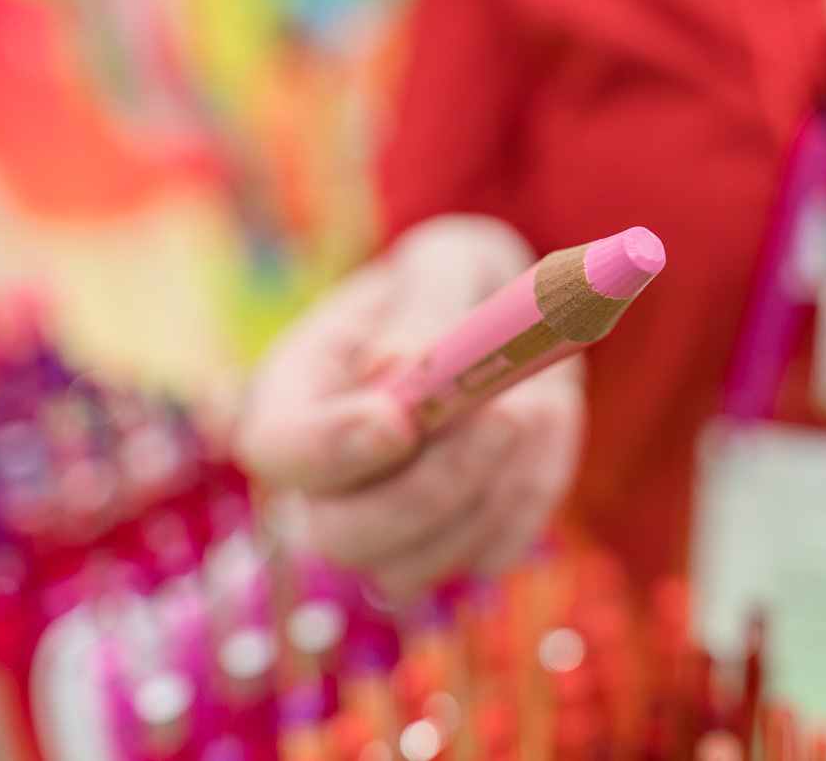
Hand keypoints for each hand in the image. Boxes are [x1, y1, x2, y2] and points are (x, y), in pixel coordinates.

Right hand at [235, 215, 585, 597]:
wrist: (511, 325)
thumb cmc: (460, 285)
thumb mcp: (447, 261)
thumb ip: (423, 301)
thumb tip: (393, 369)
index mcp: (299, 393)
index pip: (280, 448)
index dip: (331, 448)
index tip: (400, 422)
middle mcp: (327, 478)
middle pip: (342, 537)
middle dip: (430, 490)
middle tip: (506, 415)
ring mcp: (387, 528)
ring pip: (418, 564)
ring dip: (496, 485)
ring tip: (539, 395)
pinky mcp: (454, 548)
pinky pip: (490, 554)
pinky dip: (532, 490)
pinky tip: (545, 422)